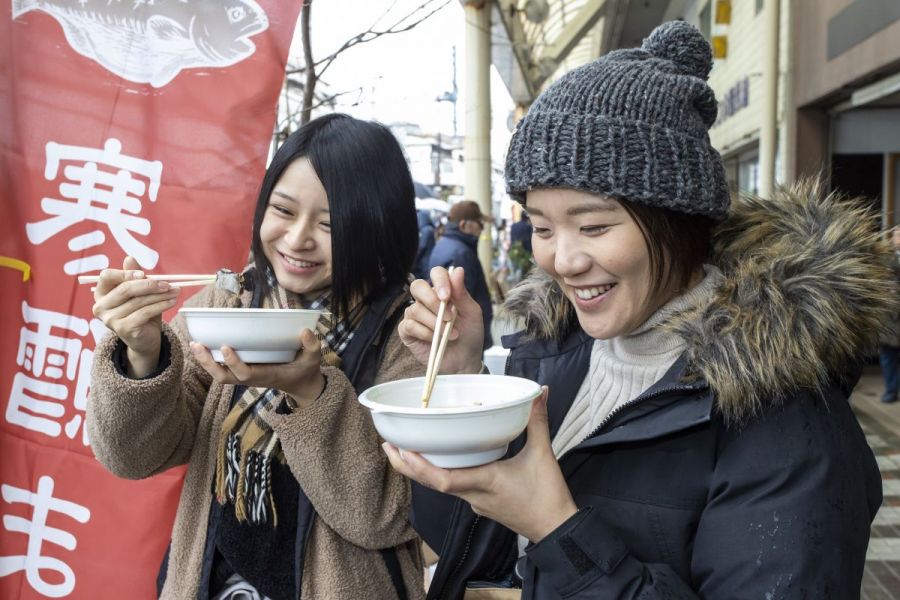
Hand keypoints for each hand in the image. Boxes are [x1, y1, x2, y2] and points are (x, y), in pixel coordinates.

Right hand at [92, 256, 179, 376]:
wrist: (145, 340)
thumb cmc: (140, 312)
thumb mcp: (138, 293)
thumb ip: (133, 277)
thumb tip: (130, 258)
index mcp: (101, 294)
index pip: (106, 276)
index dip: (125, 273)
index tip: (144, 274)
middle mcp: (101, 307)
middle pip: (125, 288)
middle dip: (149, 284)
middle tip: (167, 283)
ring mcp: (110, 319)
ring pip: (139, 301)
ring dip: (160, 294)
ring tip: (175, 291)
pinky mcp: (124, 329)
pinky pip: (145, 312)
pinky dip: (161, 305)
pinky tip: (172, 301)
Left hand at [189, 328, 324, 407]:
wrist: (300, 385)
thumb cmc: (305, 370)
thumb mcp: (313, 359)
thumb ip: (312, 346)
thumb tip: (306, 331)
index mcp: (267, 375)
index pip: (246, 373)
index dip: (234, 362)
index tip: (226, 346)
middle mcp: (252, 378)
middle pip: (224, 377)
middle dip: (208, 363)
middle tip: (197, 345)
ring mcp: (246, 376)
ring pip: (220, 374)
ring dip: (205, 361)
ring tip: (194, 344)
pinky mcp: (243, 371)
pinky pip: (223, 369)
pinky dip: (210, 359)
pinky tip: (202, 345)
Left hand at [384, 388, 577, 541]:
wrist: (556, 529)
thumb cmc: (547, 496)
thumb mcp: (543, 454)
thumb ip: (537, 421)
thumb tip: (537, 393)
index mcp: (484, 482)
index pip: (444, 480)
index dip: (419, 467)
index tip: (402, 449)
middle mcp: (474, 495)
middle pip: (432, 483)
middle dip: (408, 465)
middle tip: (388, 445)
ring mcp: (476, 502)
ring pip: (440, 486)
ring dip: (420, 470)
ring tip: (404, 449)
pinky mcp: (481, 504)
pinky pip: (453, 488)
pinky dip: (439, 473)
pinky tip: (436, 460)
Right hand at [399, 266, 483, 374]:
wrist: (465, 360)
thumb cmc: (469, 334)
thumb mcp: (471, 313)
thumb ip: (462, 293)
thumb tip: (458, 270)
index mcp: (443, 291)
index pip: (436, 273)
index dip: (440, 281)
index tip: (448, 296)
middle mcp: (426, 300)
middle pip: (417, 286)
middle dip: (432, 301)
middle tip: (449, 317)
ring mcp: (415, 315)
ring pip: (415, 309)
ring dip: (435, 322)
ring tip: (451, 334)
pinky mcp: (407, 331)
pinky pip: (410, 325)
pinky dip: (425, 332)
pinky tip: (436, 340)